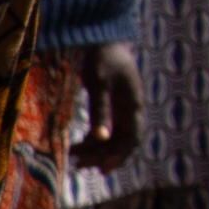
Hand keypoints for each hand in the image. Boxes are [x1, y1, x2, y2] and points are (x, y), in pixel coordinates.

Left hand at [71, 39, 143, 174]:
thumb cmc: (100, 58)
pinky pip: (106, 129)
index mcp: (133, 104)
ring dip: (97, 150)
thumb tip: (101, 139)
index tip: (102, 170)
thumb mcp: (98, 84)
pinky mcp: (112, 106)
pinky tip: (78, 146)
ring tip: (75, 158)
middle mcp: (131, 108)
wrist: (101, 38)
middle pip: (123, 141)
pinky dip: (94, 139)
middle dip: (104, 156)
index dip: (120, 156)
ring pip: (114, 137)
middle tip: (80, 165)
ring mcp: (122, 107)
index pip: (132, 138)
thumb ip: (100, 110)